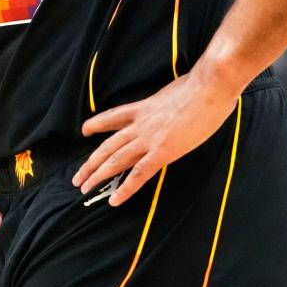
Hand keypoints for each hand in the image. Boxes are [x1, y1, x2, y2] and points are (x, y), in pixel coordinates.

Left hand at [72, 67, 239, 206]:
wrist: (209, 87)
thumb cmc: (201, 85)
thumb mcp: (175, 91)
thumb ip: (167, 102)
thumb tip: (172, 107)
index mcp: (144, 107)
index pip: (114, 116)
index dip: (97, 124)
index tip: (84, 129)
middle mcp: (141, 124)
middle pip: (108, 145)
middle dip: (91, 162)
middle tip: (77, 177)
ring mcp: (150, 138)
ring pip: (116, 160)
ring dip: (98, 175)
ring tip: (84, 188)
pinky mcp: (163, 152)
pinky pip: (139, 174)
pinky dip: (126, 189)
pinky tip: (114, 200)